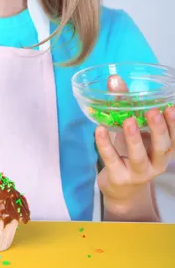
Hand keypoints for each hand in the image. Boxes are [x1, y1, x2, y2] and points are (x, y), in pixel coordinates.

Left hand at [96, 74, 174, 209]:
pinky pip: (112, 159)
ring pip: (139, 157)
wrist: (120, 188)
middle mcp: (156, 162)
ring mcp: (138, 172)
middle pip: (162, 147)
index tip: (171, 107)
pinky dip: (105, 144)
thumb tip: (114, 79)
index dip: (174, 124)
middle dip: (159, 129)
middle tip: (153, 111)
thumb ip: (125, 104)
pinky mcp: (119, 177)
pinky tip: (100, 129)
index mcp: (163, 149)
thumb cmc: (130, 153)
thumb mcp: (132, 129)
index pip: (174, 138)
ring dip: (135, 139)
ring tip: (129, 121)